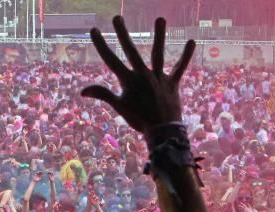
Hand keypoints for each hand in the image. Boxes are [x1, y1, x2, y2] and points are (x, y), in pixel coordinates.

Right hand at [81, 17, 195, 134]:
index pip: (111, 60)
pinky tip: (192, 41)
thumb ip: (103, 94)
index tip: (94, 30)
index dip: (102, 45)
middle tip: (117, 17)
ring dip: (159, 35)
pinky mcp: (172, 83)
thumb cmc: (139, 120)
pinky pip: (180, 68)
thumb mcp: (119, 107)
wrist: (162, 131)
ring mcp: (158, 78)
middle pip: (131, 51)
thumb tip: (82, 91)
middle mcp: (143, 75)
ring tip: (160, 18)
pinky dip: (186, 56)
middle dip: (123, 34)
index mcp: (128, 81)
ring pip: (158, 53)